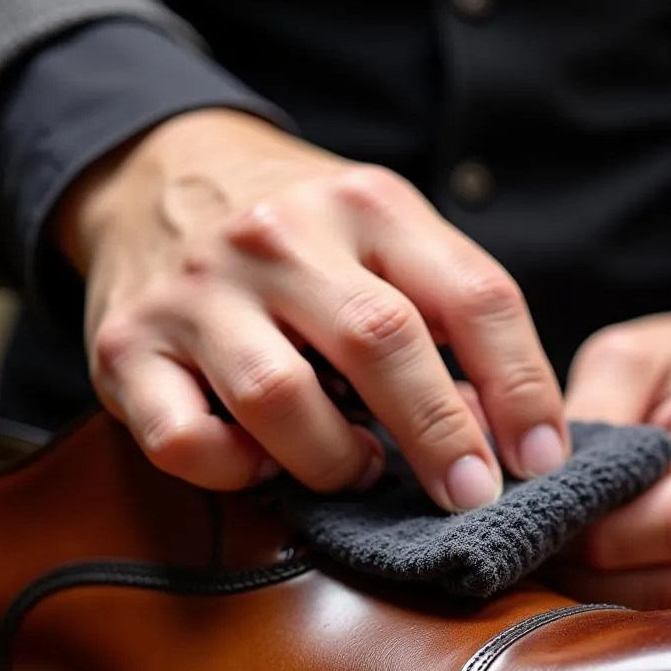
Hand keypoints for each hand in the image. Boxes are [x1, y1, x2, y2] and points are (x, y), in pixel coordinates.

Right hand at [55, 109, 567, 508]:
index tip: (542, 460)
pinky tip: (265, 464)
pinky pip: (184, 439)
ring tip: (362, 469)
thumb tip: (508, 433)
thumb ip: (449, 312)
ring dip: (336, 459)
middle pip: (381, 341)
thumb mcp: (386, 234)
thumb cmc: (303, 234)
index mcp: (369, 205)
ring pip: (278, 397)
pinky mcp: (128, 346)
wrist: (160, 176)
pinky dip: (235, 472)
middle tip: (471, 494)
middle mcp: (279, 236)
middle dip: (440, 434)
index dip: (522, 387)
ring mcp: (198, 290)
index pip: (475, 295)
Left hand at [551, 306, 670, 611]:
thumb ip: (593, 412)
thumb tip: (543, 480)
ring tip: (561, 563)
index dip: (604, 536)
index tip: (545, 521)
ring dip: (609, 602)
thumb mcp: (629, 358)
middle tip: (536, 552)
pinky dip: (638, 613)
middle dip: (594, 578)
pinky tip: (600, 576)